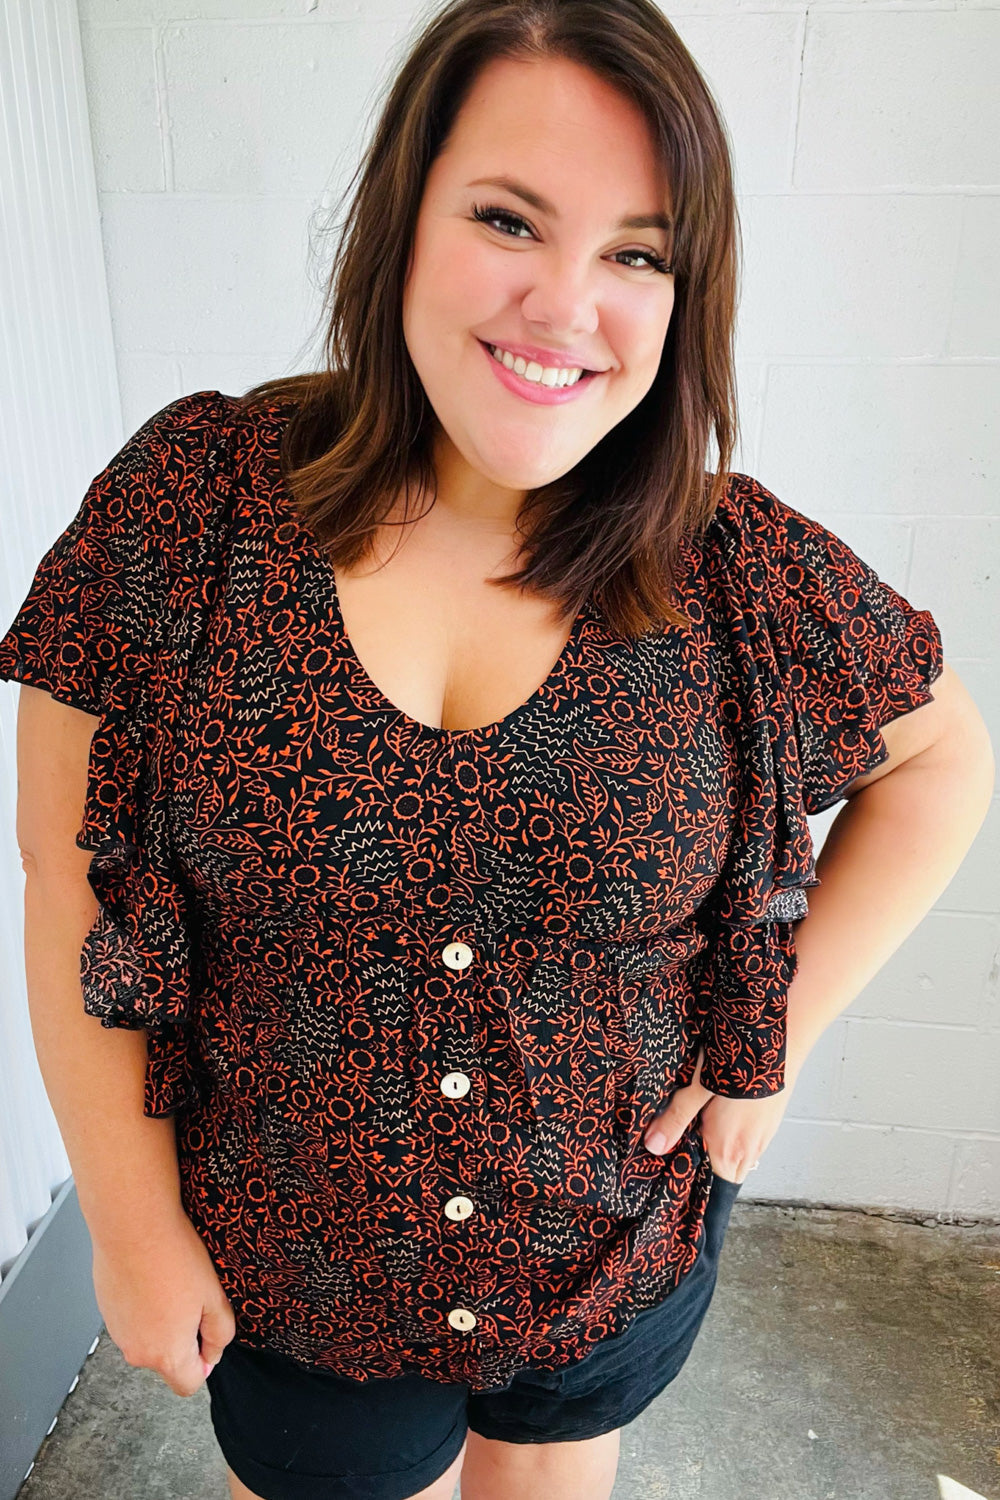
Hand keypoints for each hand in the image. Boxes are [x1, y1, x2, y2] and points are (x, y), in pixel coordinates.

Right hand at [91, 1206, 235, 1396]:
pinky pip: (131, 1319)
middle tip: (191, 1299)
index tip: (207, 1336)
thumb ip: (219, 1335)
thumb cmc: (174, 1258)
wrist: (133, 1226)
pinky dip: (142, 1306)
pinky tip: (151, 1277)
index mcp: (166, 1354)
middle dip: (182, 1338)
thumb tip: (212, 1355)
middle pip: (167, 1361)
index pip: (188, 1385)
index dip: (203, 1364)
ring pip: (148, 1338)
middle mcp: (137, 1352)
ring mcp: (117, 1332)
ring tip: (170, 1283)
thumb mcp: (214, 1298)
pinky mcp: (106, 1311)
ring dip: (161, 1321)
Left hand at [643, 1045, 794, 1181]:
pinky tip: (729, 1109)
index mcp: (728, 1149)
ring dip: (726, 1146)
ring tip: (710, 1120)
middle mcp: (750, 1149)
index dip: (699, 1177)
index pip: (714, 1185)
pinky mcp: (774, 1121)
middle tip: (695, 1138)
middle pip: (728, 1172)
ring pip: (743, 1156)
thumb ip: (675, 1120)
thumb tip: (654, 1144)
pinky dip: (740, 1132)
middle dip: (711, 1162)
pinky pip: (754, 1139)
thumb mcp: (698, 1089)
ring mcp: (766, 1136)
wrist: (778, 1041)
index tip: (687, 1164)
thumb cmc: (739, 1063)